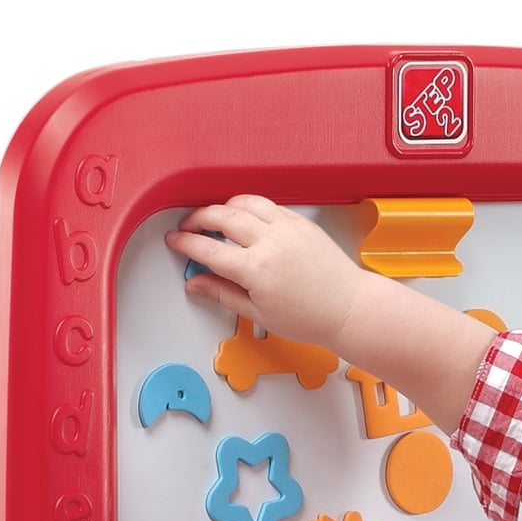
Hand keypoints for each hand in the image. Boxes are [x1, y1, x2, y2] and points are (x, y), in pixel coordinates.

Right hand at [166, 197, 370, 354]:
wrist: (347, 307)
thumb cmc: (309, 317)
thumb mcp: (258, 314)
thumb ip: (223, 293)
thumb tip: (196, 283)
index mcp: (256, 269)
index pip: (209, 249)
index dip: (186, 243)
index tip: (174, 241)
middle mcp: (269, 242)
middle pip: (221, 217)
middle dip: (198, 218)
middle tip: (187, 227)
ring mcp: (286, 227)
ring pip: (243, 203)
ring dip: (222, 207)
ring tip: (213, 218)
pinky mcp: (299, 220)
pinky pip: (266, 204)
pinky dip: (248, 206)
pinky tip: (242, 216)